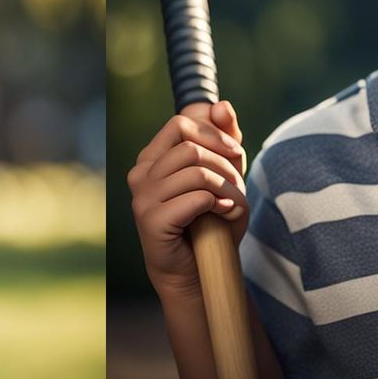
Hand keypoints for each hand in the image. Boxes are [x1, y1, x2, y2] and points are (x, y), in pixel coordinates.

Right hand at [127, 102, 248, 297]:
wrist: (196, 273)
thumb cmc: (209, 225)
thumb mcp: (224, 177)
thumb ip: (225, 140)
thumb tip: (221, 105)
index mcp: (151, 159)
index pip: (181, 123)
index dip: (213, 133)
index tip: (236, 153)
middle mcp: (141, 175)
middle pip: (191, 147)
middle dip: (224, 164)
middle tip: (237, 185)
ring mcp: (142, 198)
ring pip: (196, 171)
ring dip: (225, 186)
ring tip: (232, 203)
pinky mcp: (151, 220)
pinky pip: (195, 197)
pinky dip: (219, 204)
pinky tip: (224, 213)